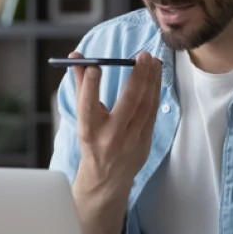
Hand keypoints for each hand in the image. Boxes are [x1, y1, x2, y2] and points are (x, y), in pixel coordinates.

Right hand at [70, 49, 160, 191]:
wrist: (106, 177)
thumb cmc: (92, 141)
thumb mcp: (82, 118)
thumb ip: (81, 86)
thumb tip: (76, 58)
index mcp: (88, 130)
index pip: (87, 106)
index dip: (89, 86)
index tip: (94, 66)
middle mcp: (109, 136)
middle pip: (127, 102)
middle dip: (137, 76)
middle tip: (142, 56)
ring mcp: (130, 141)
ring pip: (145, 105)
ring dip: (151, 80)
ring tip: (153, 61)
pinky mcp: (145, 142)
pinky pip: (152, 113)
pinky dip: (155, 93)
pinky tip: (155, 77)